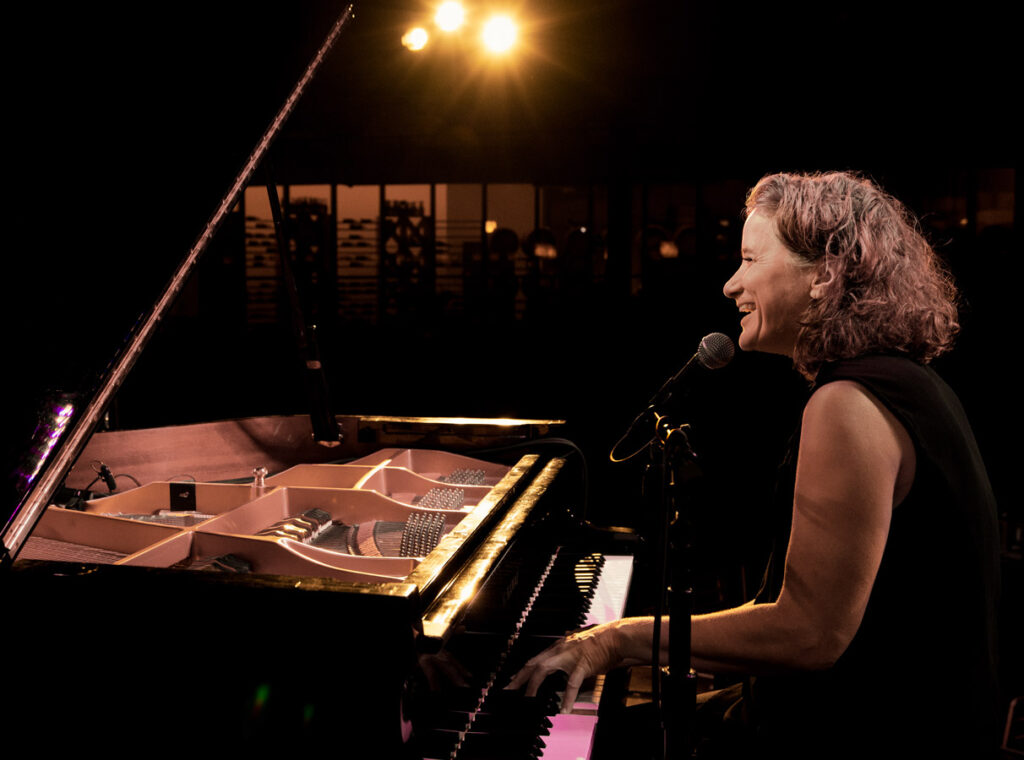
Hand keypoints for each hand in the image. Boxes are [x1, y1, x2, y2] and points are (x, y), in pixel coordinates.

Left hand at [505, 622, 622, 710]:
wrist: (615, 637)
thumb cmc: (600, 643)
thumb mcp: (577, 646)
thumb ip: (566, 654)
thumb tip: (560, 666)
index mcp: (559, 646)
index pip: (535, 659)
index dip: (522, 671)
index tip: (512, 680)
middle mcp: (560, 649)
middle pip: (533, 663)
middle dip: (519, 678)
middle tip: (508, 690)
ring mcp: (569, 656)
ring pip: (543, 670)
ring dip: (533, 686)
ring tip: (527, 700)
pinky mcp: (582, 664)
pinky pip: (571, 683)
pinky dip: (566, 697)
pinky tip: (563, 709)